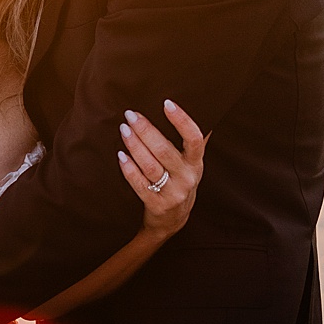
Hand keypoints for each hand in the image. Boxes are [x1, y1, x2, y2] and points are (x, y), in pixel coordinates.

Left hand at [118, 99, 207, 235]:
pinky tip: (121, 155)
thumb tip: (202, 108)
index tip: (166, 103)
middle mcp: (187, 178)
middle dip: (145, 130)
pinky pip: (139, 184)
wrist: (173, 220)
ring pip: (150, 166)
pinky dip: (129, 169)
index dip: (182, 120)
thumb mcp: (192, 164)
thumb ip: (193, 141)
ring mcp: (172, 193)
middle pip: (164, 150)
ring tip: (124, 130)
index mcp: (196, 164)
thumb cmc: (180, 182)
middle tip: (131, 115)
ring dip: (134, 145)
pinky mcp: (156, 204)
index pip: (194, 139)